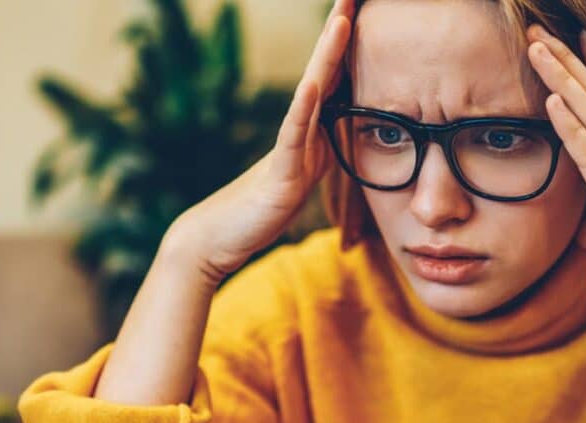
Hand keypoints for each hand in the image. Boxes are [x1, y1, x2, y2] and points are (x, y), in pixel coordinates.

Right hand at [165, 0, 353, 285]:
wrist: (220, 237)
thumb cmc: (261, 208)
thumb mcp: (305, 175)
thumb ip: (324, 150)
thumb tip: (348, 135)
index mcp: (310, 127)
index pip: (337, 76)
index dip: (352, 43)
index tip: (365, 8)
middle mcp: (299, 127)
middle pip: (325, 69)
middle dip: (341, 30)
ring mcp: (289, 146)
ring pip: (312, 93)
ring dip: (327, 55)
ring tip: (341, 20)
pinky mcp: (280, 172)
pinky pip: (293, 136)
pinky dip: (303, 109)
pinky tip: (311, 83)